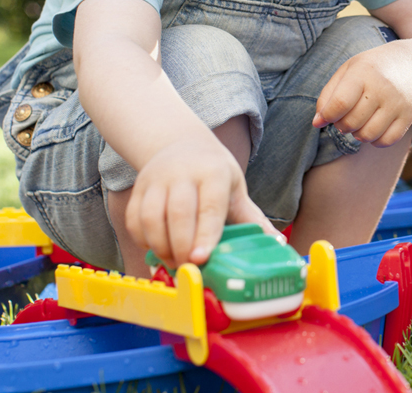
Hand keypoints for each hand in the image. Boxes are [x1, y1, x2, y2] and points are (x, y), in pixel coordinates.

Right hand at [125, 134, 274, 269]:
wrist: (182, 144)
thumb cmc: (213, 173)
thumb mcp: (236, 189)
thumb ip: (251, 218)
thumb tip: (277, 242)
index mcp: (213, 172)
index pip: (209, 206)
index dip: (205, 234)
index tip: (202, 258)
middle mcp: (182, 172)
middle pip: (178, 214)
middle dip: (182, 246)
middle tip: (190, 267)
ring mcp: (156, 179)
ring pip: (151, 217)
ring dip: (161, 246)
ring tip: (175, 260)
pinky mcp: (138, 188)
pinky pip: (134, 219)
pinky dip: (143, 240)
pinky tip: (158, 248)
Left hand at [313, 45, 411, 146]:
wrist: (409, 64)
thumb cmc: (370, 69)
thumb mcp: (346, 71)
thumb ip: (328, 95)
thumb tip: (317, 123)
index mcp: (364, 72)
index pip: (340, 103)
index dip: (328, 115)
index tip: (326, 116)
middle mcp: (383, 88)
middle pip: (352, 122)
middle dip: (341, 125)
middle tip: (344, 118)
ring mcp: (398, 103)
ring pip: (368, 135)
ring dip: (357, 135)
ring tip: (358, 123)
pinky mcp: (409, 116)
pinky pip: (386, 141)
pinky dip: (375, 141)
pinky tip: (373, 128)